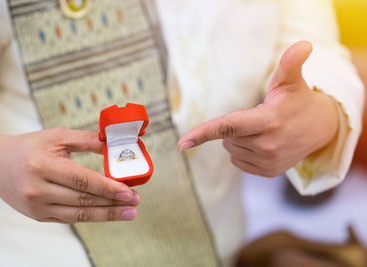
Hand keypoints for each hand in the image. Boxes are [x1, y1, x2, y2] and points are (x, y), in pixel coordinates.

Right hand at [0, 128, 139, 222]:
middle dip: (113, 203)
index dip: (107, 187)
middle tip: (135, 202)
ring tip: (129, 213)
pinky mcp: (39, 216)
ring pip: (78, 213)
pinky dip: (91, 215)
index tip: (128, 191)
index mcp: (42, 165)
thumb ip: (85, 140)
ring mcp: (37, 206)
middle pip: (82, 199)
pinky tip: (107, 213)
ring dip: (106, 214)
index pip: (81, 180)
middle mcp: (37, 189)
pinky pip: (70, 218)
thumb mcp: (56, 136)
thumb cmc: (29, 147)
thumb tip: (113, 143)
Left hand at [177, 41, 338, 176]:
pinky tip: (262, 143)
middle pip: (226, 137)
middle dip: (234, 126)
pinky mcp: (268, 172)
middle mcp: (267, 145)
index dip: (203, 133)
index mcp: (268, 121)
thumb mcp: (292, 81)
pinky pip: (238, 161)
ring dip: (239, 139)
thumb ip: (290, 64)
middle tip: (259, 118)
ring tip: (263, 131)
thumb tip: (304, 44)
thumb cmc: (299, 101)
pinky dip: (243, 151)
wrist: (321, 130)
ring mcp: (267, 161)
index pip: (229, 127)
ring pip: (231, 149)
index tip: (181, 144)